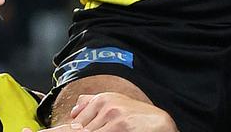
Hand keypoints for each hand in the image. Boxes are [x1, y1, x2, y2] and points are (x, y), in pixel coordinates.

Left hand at [27, 93, 176, 131]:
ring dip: (86, 131)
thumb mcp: (118, 106)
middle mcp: (102, 108)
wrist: (164, 125)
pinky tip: (97, 129)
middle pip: (71, 131)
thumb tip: (75, 110)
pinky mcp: (118, 126)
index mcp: (99, 102)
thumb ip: (95, 106)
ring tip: (82, 128)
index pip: (66, 125)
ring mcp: (109, 119)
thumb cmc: (140, 120)